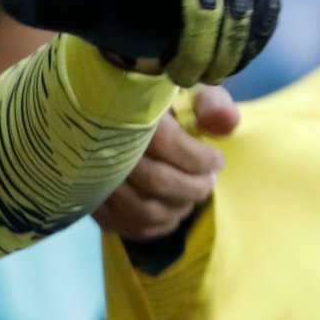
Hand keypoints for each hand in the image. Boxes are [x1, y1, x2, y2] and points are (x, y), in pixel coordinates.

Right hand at [92, 84, 237, 240]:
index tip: (217, 160)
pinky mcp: (92, 203)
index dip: (201, 159)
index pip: (167, 145)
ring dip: (178, 208)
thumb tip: (226, 124)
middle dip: (194, 187)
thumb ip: (211, 103)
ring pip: (143, 210)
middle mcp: (103, 149)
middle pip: (157, 181)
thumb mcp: (186, 92)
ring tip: (192, 195)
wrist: (106, 117)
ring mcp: (93, 180)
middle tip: (209, 180)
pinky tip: (172, 210)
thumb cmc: (156, 105)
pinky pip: (129, 227)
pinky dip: (159, 225)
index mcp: (127, 115)